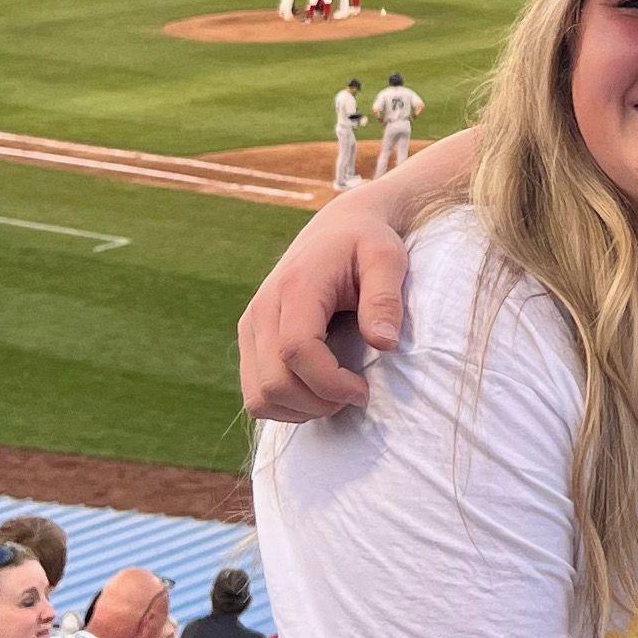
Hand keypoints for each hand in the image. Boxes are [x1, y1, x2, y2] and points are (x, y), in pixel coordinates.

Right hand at [238, 190, 416, 419]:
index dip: (330, 383)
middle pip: (273, 383)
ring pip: (259, 397)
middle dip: (319, 403)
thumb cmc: (366, 243)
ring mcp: (250, 326)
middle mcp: (262, 309)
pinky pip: (256, 394)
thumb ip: (385, 299)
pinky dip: (286, 405)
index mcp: (296, 287)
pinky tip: (317, 389)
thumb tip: (384, 344)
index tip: (363, 389)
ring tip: (336, 394)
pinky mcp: (249, 340)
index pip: (296, 351)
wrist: (337, 228)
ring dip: (300, 410)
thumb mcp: (387, 259)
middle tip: (355, 394)